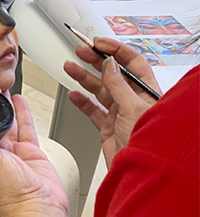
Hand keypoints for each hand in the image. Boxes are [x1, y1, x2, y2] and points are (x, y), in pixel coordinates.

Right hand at [64, 37, 160, 167]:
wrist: (136, 174)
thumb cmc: (146, 144)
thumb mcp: (132, 109)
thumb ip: (118, 86)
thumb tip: (108, 65)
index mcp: (146, 91)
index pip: (132, 62)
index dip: (115, 50)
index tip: (98, 43)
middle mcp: (132, 100)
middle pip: (111, 73)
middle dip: (95, 60)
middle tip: (80, 51)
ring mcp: (118, 113)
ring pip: (98, 89)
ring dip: (83, 78)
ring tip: (69, 67)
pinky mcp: (107, 126)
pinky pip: (92, 110)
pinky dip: (81, 102)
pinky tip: (74, 94)